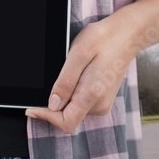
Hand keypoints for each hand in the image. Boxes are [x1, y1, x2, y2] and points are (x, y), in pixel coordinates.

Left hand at [25, 16, 137, 132]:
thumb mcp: (78, 54)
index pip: (66, 122)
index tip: (32, 108)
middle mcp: (100, 104)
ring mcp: (102, 102)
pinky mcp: (101, 98)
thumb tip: (53, 104)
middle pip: (67, 117)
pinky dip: (71, 94)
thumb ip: (65, 82)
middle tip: (51, 81)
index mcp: (93, 94)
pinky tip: (74, 76)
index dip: (46, 117)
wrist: (126, 35)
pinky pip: (79, 103)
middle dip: (53, 105)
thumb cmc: (102, 40)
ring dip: (63, 97)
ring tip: (69, 73)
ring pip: (72, 110)